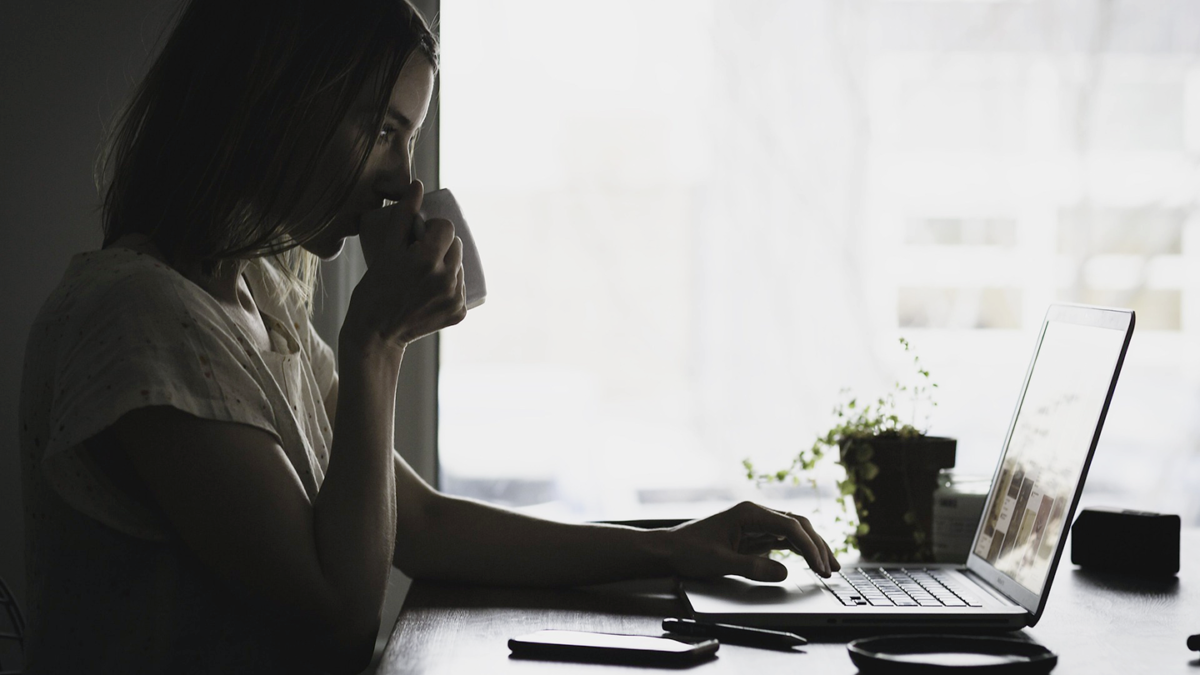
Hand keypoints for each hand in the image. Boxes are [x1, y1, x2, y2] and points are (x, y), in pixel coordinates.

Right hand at [344, 180, 465, 349]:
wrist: (376, 334)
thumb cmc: (374, 289)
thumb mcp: (385, 250)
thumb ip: (402, 216)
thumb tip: (418, 185)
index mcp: (427, 260)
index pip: (447, 228)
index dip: (434, 228)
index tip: (420, 236)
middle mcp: (446, 279)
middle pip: (456, 246)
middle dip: (441, 246)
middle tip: (419, 256)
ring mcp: (455, 298)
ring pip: (460, 266)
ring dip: (447, 265)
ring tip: (424, 274)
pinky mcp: (459, 313)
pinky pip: (460, 288)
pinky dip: (449, 285)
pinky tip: (431, 290)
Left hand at [664, 502, 839, 581]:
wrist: (670, 549)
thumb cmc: (689, 551)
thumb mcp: (720, 562)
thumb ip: (752, 567)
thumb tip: (784, 572)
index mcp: (749, 513)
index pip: (790, 526)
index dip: (809, 546)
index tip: (820, 566)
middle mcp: (756, 514)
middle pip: (797, 525)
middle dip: (817, 546)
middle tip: (831, 569)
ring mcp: (756, 524)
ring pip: (794, 532)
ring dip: (812, 547)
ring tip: (829, 567)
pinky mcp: (754, 536)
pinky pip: (783, 540)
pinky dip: (799, 551)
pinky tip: (811, 562)